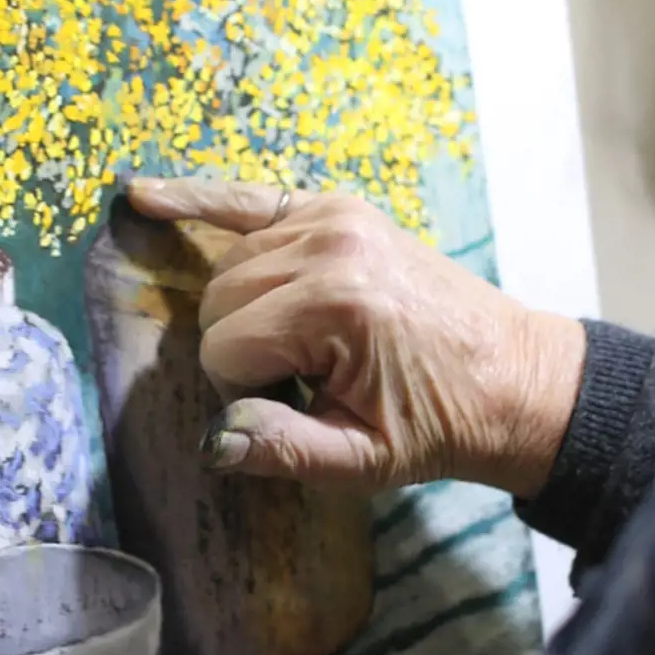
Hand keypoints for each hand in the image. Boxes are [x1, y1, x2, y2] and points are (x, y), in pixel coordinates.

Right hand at [126, 178, 586, 496]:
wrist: (512, 379)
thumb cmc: (440, 423)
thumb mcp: (364, 462)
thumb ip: (282, 451)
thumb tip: (214, 442)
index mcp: (336, 307)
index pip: (224, 349)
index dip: (247, 391)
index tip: (300, 405)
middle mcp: (330, 246)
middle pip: (217, 303)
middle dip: (241, 351)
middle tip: (302, 381)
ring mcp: (333, 217)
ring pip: (226, 267)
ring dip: (243, 310)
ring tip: (302, 343)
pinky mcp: (336, 208)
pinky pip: (246, 198)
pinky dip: (197, 196)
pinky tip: (142, 193)